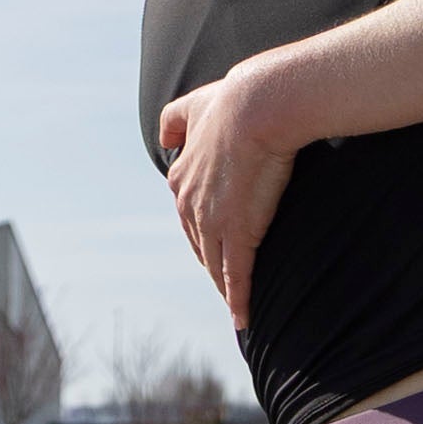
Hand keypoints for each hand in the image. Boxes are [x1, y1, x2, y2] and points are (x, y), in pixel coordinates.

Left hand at [153, 61, 309, 327]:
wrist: (256, 107)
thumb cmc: (233, 102)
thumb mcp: (194, 105)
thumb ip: (175, 120)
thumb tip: (166, 139)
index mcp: (182, 178)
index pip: (189, 217)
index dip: (203, 234)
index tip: (214, 247)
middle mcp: (190, 204)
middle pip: (200, 245)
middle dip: (212, 265)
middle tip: (226, 284)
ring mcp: (212, 222)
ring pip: (216, 265)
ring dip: (224, 288)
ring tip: (234, 307)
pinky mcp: (238, 233)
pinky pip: (236, 276)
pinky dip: (238, 300)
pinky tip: (241, 320)